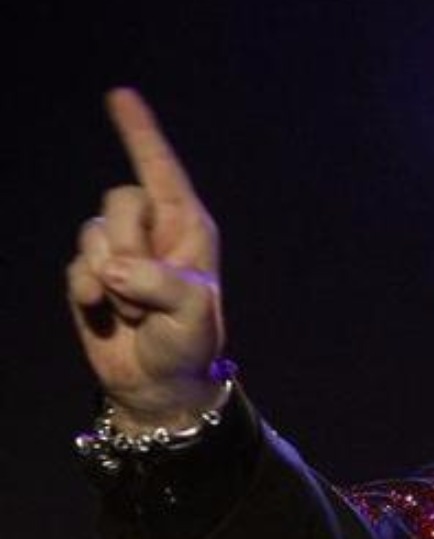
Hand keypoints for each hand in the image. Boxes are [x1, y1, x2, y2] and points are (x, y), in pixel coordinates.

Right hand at [65, 88, 226, 428]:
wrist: (159, 382)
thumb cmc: (191, 344)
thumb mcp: (192, 313)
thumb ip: (160, 283)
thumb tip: (113, 267)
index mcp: (189, 227)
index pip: (162, 169)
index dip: (141, 132)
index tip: (121, 95)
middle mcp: (154, 231)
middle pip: (120, 200)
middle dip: (131, 246)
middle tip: (150, 292)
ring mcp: (119, 251)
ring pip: (94, 234)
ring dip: (113, 279)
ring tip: (136, 310)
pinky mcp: (91, 275)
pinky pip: (76, 266)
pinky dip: (88, 291)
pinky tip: (104, 313)